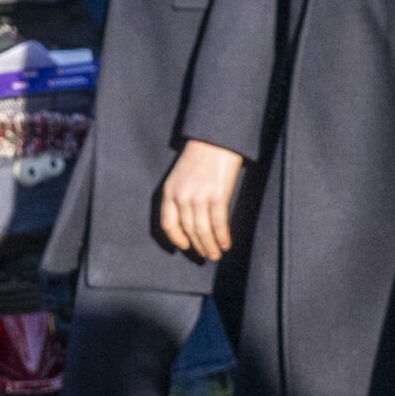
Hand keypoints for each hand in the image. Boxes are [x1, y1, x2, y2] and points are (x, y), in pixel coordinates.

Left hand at [159, 139, 244, 261]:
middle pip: (188, 230)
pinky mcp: (217, 196)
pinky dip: (222, 237)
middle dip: (199, 246)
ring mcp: (199, 197)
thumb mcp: (181, 175)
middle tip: (208, 256)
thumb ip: (182, 195)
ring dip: (211, 246)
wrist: (216, 139)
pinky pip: (218, 224)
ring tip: (217, 254)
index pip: (168, 224)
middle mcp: (181, 197)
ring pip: (203, 231)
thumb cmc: (201, 155)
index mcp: (169, 191)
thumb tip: (191, 220)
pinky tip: (226, 243)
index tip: (185, 247)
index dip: (177, 239)